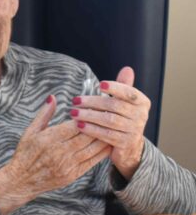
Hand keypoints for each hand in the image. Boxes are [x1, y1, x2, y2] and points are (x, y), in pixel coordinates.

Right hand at [0, 95, 111, 214]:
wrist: (21, 180)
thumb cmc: (25, 154)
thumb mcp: (30, 132)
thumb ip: (44, 114)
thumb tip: (53, 97)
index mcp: (49, 139)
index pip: (75, 124)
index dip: (88, 115)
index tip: (97, 107)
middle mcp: (60, 152)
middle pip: (87, 135)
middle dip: (99, 123)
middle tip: (110, 114)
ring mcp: (68, 165)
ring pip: (93, 148)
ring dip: (104, 137)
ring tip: (112, 127)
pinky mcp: (73, 174)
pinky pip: (93, 161)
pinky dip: (102, 151)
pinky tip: (108, 143)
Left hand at [71, 66, 148, 180]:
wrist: (129, 146)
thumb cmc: (123, 119)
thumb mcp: (124, 103)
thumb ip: (123, 86)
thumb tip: (127, 68)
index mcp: (142, 102)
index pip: (129, 92)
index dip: (115, 87)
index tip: (99, 84)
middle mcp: (141, 115)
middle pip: (114, 106)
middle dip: (93, 102)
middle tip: (75, 101)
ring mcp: (134, 130)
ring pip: (109, 120)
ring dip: (88, 115)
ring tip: (73, 113)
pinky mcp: (125, 142)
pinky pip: (106, 134)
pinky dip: (91, 129)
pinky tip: (78, 125)